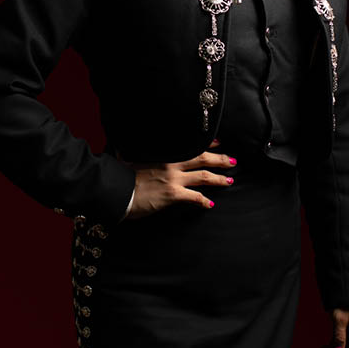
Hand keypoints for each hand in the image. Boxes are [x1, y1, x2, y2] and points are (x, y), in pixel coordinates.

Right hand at [121, 139, 235, 220]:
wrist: (117, 191)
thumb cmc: (122, 175)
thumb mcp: (130, 158)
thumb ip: (136, 153)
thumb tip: (125, 149)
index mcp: (164, 154)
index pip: (190, 146)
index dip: (207, 144)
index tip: (218, 143)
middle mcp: (172, 164)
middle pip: (202, 159)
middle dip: (219, 159)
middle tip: (231, 161)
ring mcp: (173, 179)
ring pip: (203, 176)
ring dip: (218, 178)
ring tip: (228, 180)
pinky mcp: (172, 194)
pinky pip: (194, 197)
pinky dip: (204, 200)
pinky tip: (209, 204)